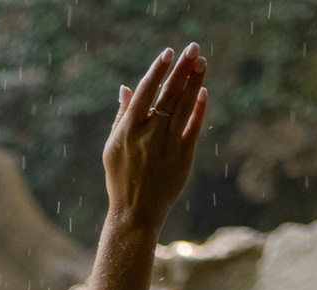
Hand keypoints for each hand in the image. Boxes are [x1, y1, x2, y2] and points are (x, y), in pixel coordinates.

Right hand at [103, 44, 207, 232]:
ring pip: (184, 107)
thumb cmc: (121, 178)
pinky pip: (194, 128)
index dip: (157, 71)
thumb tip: (126, 87)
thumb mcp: (113, 147)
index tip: (168, 53)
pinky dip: (199, 109)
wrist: (135, 213)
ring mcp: (167, 146)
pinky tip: (203, 91)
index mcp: (128, 130)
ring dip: (194, 82)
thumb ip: (122, 116)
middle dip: (182, 69)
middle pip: (168, 94)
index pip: (145, 92)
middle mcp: (148, 135)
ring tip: (201, 62)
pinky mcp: (183, 157)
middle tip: (193, 48)